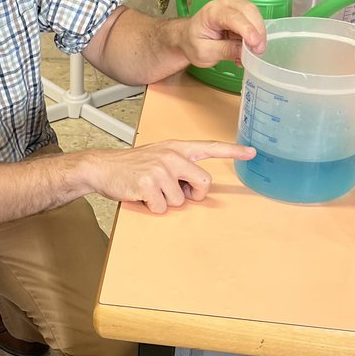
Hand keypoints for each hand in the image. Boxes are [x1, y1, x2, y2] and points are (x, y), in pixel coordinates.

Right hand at [85, 139, 255, 213]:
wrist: (103, 167)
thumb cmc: (132, 166)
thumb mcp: (159, 157)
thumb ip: (180, 167)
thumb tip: (194, 189)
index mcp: (177, 148)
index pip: (210, 147)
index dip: (233, 151)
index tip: (251, 152)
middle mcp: (172, 156)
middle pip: (203, 184)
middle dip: (191, 194)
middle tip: (173, 190)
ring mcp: (160, 169)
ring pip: (180, 200)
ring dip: (165, 201)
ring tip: (150, 190)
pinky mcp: (148, 184)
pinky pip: (162, 207)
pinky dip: (152, 208)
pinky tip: (141, 196)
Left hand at [182, 0, 266, 69]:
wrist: (188, 37)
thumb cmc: (194, 43)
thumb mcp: (205, 53)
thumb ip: (225, 51)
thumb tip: (245, 52)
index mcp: (211, 12)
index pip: (234, 18)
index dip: (247, 30)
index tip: (255, 45)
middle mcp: (224, 3)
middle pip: (249, 12)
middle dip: (258, 32)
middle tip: (258, 52)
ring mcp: (234, 4)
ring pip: (255, 14)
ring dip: (259, 33)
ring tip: (253, 52)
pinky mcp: (241, 10)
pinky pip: (254, 20)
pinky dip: (256, 34)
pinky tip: (250, 48)